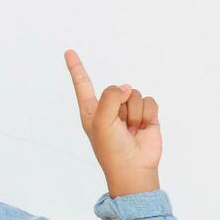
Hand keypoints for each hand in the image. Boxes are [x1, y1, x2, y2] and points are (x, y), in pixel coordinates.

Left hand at [64, 48, 161, 194]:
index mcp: (91, 110)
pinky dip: (148, 114)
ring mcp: (128, 111)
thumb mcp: (101, 121)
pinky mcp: (146, 115)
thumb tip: (127, 88)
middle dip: (121, 106)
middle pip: (118, 88)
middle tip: (119, 127)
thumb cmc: (111, 149)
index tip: (69, 52)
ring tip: (131, 130)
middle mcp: (109, 108)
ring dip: (135, 113)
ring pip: (135, 94)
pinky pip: (150, 101)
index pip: (83, 84)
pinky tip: (143, 128)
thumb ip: (111, 97)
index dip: (76, 68)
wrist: (134, 168)